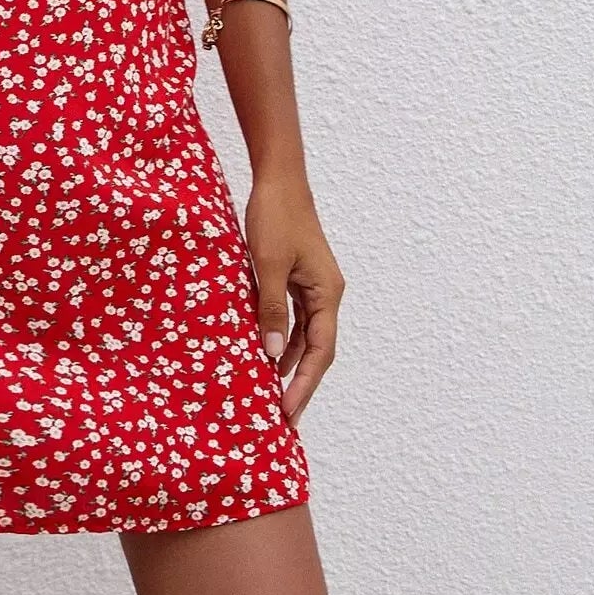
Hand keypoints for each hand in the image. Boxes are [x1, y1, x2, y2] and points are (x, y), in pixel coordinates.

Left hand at [244, 175, 344, 425]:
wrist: (278, 179)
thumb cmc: (275, 217)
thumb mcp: (267, 265)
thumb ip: (270, 309)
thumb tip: (269, 354)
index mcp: (326, 294)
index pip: (319, 352)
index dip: (304, 384)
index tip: (288, 411)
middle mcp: (326, 294)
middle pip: (316, 349)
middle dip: (300, 382)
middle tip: (283, 415)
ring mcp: (313, 286)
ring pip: (305, 335)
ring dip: (290, 363)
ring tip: (274, 393)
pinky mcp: (299, 278)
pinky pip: (294, 318)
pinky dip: (283, 338)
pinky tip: (267, 353)